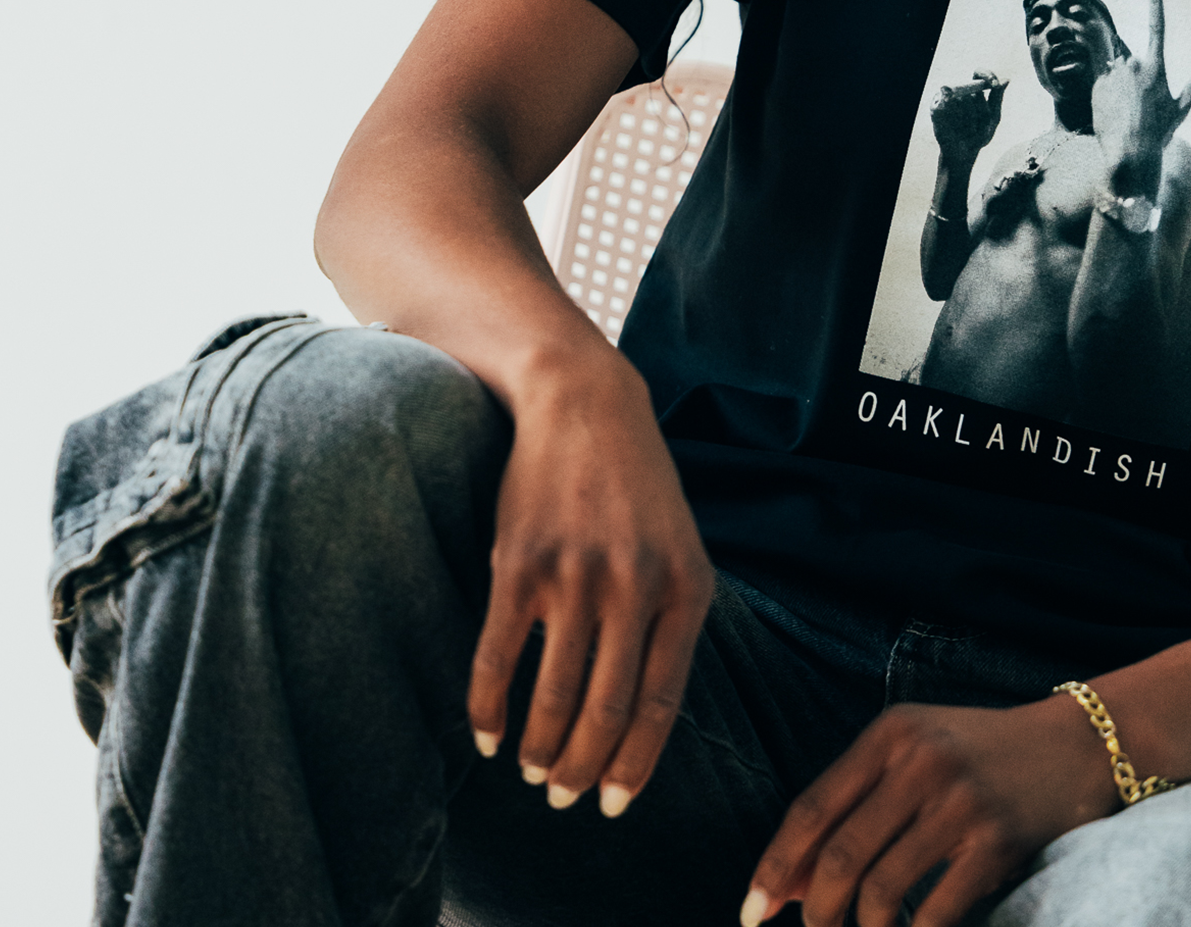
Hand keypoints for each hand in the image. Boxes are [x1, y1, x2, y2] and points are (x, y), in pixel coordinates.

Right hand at [467, 352, 714, 815]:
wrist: (585, 404)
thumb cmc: (635, 484)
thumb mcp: (679, 544)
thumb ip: (672, 618)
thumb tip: (645, 715)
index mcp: (687, 586)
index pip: (662, 701)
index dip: (635, 763)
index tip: (614, 803)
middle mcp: (636, 586)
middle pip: (606, 710)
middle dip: (582, 768)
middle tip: (562, 798)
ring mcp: (576, 576)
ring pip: (554, 695)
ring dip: (537, 747)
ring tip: (529, 769)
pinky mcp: (520, 565)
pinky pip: (499, 660)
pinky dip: (489, 710)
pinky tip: (486, 736)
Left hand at [743, 696, 1120, 926]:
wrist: (1077, 745)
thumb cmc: (982, 756)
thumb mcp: (917, 758)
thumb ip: (857, 807)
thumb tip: (792, 886)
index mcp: (891, 732)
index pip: (812, 809)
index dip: (775, 867)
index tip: (752, 914)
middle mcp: (920, 760)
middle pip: (840, 857)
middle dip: (815, 913)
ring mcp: (958, 800)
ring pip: (879, 892)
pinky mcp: (994, 840)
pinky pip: (934, 912)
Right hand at [929, 71, 1007, 165]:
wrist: (962, 153)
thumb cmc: (978, 135)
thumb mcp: (993, 118)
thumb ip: (997, 98)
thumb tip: (1006, 79)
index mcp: (974, 92)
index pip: (979, 73)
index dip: (987, 74)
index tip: (994, 84)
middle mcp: (959, 93)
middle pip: (974, 89)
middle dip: (981, 109)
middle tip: (982, 125)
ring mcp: (947, 99)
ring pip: (963, 100)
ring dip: (971, 119)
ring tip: (969, 131)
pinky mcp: (935, 107)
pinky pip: (949, 108)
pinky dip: (958, 121)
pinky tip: (958, 130)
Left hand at [1090, 0, 1190, 195]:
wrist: (1128, 155)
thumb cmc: (1159, 132)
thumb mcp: (1181, 108)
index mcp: (1155, 68)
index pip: (1157, 29)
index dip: (1156, 5)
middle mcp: (1132, 66)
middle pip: (1132, 60)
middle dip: (1134, 76)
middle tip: (1138, 105)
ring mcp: (1112, 74)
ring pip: (1116, 69)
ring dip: (1120, 82)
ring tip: (1125, 109)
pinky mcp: (1095, 85)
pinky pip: (1102, 81)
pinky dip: (1108, 91)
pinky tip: (1114, 111)